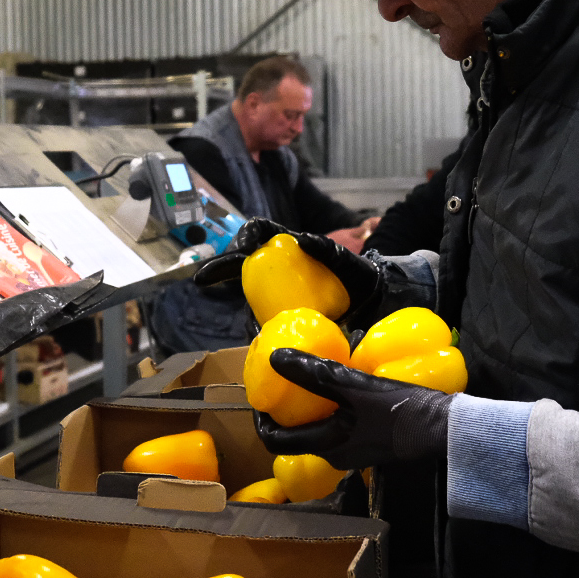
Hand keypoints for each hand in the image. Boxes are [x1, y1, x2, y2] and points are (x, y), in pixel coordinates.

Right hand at [195, 222, 383, 328]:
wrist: (374, 304)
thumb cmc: (360, 277)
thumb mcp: (349, 261)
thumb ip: (328, 249)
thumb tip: (303, 239)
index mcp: (290, 249)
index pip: (261, 232)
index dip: (247, 235)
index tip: (243, 246)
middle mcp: (278, 271)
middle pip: (244, 265)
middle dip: (221, 269)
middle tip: (204, 278)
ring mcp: (278, 295)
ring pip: (252, 299)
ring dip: (245, 309)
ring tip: (248, 323)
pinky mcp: (283, 318)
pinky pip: (266, 324)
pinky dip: (262, 334)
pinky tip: (264, 344)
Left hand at [255, 348, 450, 469]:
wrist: (446, 429)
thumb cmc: (400, 411)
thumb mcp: (355, 387)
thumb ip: (315, 374)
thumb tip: (276, 358)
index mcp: (326, 446)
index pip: (275, 441)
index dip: (261, 419)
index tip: (260, 394)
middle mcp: (336, 456)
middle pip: (297, 435)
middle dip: (287, 409)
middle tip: (284, 381)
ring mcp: (356, 451)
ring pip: (321, 429)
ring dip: (312, 406)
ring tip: (312, 376)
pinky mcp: (373, 442)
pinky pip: (342, 425)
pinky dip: (334, 407)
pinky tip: (344, 383)